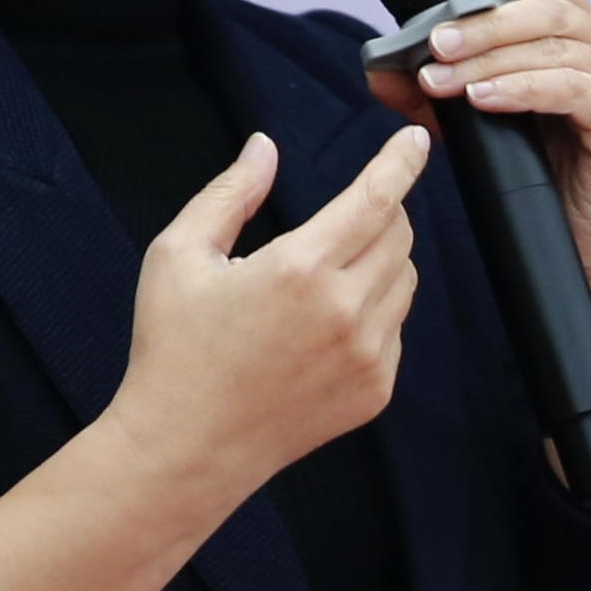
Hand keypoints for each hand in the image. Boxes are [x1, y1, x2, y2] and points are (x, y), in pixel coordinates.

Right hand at [101, 125, 430, 505]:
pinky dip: (375, 311)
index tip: (416, 140)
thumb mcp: (178, 256)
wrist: (186, 449)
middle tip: (340, 219)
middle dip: (380, 211)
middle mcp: (345, 311)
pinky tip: (324, 325)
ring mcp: (367, 356)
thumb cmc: (174, 350)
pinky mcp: (375, 390)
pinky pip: (396, 329)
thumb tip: (264, 148)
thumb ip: (229, 193)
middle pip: (399, 235)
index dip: (401, 162)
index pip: (377, 200)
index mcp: (300, 270)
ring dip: (379, 260)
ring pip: (404, 280)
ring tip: (323, 276)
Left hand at [382, 0, 590, 328]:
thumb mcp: (476, 120)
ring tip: (445, 78)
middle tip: (436, 43)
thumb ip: (434, 91)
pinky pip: (570, 89)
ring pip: (554, 47)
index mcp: (581, 33)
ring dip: (492, 59)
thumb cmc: (539, 173)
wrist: (578, 241)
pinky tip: (485, 99)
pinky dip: (522, 88)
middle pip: (548, 9)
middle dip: (484, 24)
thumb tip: (379, 69)